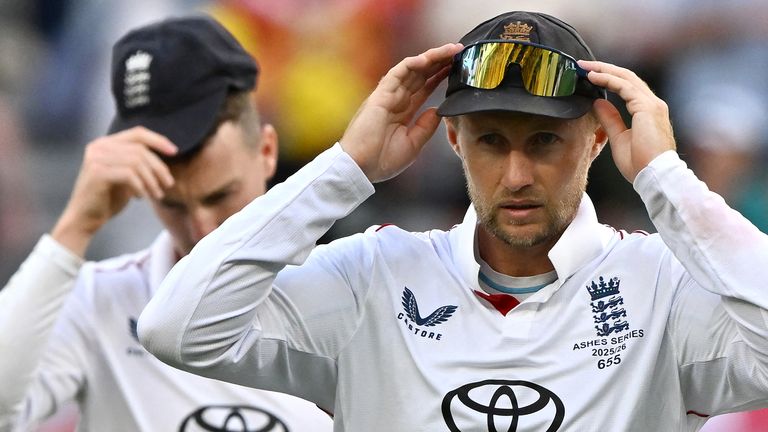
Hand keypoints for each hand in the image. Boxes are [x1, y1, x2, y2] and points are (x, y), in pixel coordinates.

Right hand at [51, 126, 176, 255]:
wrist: (86, 218)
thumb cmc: (108, 197)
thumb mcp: (127, 175)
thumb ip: (139, 161)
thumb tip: (167, 153)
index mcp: (106, 143)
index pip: (137, 133)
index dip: (158, 140)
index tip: (174, 152)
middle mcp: (99, 146)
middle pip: (140, 149)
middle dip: (159, 168)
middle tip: (168, 184)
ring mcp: (96, 158)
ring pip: (137, 162)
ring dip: (152, 180)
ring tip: (156, 194)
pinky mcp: (97, 172)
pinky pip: (129, 175)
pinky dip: (140, 186)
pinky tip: (140, 197)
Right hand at [340, 43, 462, 182]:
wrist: (361, 168)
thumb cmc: (381, 160)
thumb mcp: (413, 145)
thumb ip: (425, 127)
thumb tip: (437, 110)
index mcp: (402, 112)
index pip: (423, 88)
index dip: (439, 77)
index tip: (455, 68)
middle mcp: (395, 100)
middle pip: (420, 75)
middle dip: (439, 62)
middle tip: (458, 51)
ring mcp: (387, 96)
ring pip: (411, 69)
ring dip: (431, 58)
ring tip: (450, 50)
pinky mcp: (380, 95)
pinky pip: (397, 73)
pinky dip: (412, 64)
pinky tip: (428, 59)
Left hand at [579, 60, 675, 182]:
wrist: (655, 176)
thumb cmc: (640, 164)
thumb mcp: (619, 138)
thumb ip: (610, 119)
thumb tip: (598, 103)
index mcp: (648, 112)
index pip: (627, 87)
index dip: (609, 78)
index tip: (589, 76)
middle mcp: (653, 104)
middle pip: (627, 78)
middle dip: (604, 69)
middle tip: (583, 65)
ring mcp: (652, 104)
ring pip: (626, 78)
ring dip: (604, 70)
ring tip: (585, 67)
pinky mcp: (648, 108)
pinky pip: (625, 87)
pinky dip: (608, 79)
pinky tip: (593, 77)